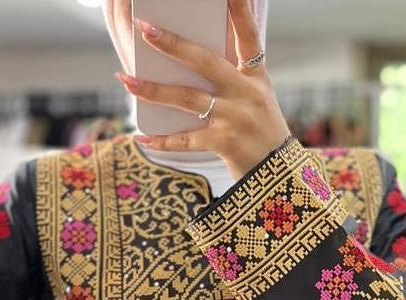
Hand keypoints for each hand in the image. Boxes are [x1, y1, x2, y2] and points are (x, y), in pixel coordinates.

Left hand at [115, 0, 290, 181]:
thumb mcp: (258, 99)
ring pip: (187, 99)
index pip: (248, 36)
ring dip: (153, 89)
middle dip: (173, 45)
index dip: (239, 11)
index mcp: (255, 77)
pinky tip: (141, 136)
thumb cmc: (262, 133)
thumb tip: (192, 60)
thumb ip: (233, 77)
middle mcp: (246, 93)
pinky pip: (185, 139)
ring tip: (126, 80)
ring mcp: (235, 119)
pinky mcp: (224, 145)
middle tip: (146, 29)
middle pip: (205, 62)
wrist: (279, 176)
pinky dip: (162, 140)